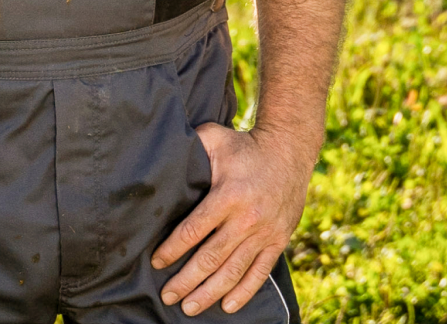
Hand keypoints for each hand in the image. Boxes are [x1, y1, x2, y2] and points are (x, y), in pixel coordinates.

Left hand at [153, 124, 312, 314]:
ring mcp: (265, 232)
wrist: (289, 151)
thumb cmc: (244, 145)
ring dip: (210, 293)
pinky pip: (260, 272)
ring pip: (233, 271)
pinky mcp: (279, 240)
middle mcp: (247, 219)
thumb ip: (190, 149)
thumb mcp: (214, 139)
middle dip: (186, 280)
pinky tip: (227, 306)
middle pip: (211, 258)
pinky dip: (244, 292)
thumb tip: (159, 157)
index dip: (172, 250)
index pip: (193, 230)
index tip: (157, 263)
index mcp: (228, 195)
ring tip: (190, 307)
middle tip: (167, 296)